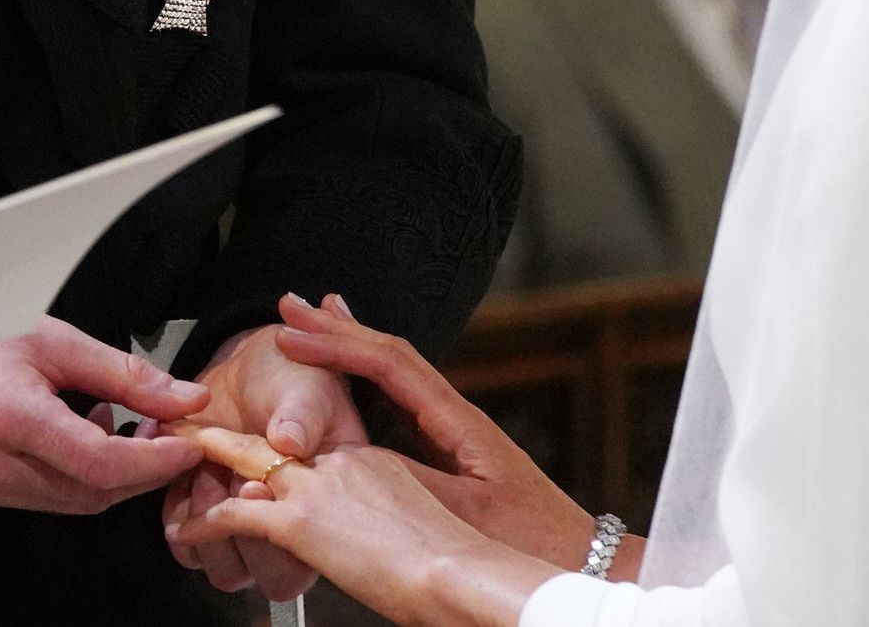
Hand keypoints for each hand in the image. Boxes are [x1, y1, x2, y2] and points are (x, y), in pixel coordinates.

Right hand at [0, 320, 208, 513]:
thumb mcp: (52, 338)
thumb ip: (124, 374)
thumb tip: (186, 400)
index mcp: (13, 419)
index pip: (103, 465)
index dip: (155, 461)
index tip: (190, 442)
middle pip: (94, 493)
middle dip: (142, 470)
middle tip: (169, 432)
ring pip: (72, 501)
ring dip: (112, 475)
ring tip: (125, 425)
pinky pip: (45, 496)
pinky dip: (78, 475)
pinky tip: (83, 433)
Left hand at [160, 315, 369, 600]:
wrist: (257, 367)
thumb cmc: (296, 380)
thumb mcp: (310, 390)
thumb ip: (303, 416)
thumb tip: (290, 441)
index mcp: (330, 510)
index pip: (308, 559)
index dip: (279, 538)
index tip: (252, 485)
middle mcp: (291, 531)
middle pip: (268, 577)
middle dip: (240, 531)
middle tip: (222, 473)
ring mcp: (248, 530)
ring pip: (225, 570)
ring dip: (208, 523)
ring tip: (205, 467)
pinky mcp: (207, 516)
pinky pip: (187, 543)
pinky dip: (179, 510)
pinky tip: (187, 468)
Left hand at [177, 444, 564, 626]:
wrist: (456, 569)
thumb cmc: (451, 554)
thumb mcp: (408, 510)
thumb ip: (370, 499)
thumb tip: (344, 511)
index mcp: (366, 459)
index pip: (306, 454)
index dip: (269, 460)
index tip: (249, 468)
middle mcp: (337, 465)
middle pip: (267, 455)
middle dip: (227, 455)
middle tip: (196, 447)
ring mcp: (315, 488)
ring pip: (246, 480)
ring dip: (214, 492)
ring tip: (195, 501)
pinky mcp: (296, 520)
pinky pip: (232, 513)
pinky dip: (204, 522)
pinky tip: (186, 530)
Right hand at [266, 292, 607, 570]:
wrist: (578, 560)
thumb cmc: (531, 540)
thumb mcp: (463, 513)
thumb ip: (408, 479)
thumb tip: (351, 456)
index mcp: (459, 421)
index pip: (390, 364)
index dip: (338, 346)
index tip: (294, 335)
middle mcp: (457, 416)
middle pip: (391, 355)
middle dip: (338, 329)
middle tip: (291, 307)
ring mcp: (456, 431)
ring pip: (395, 374)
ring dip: (351, 348)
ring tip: (313, 326)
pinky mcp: (454, 453)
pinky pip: (400, 402)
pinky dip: (367, 380)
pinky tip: (350, 381)